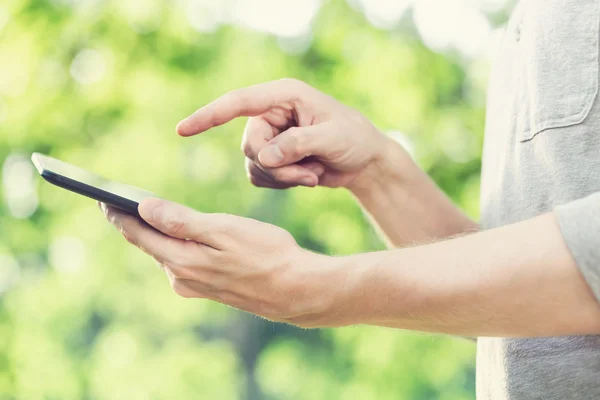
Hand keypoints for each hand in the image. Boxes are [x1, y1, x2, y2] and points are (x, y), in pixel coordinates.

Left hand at [100, 198, 352, 327]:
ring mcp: (195, 285)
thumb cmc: (265, 253)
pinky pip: (182, 262)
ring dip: (156, 234)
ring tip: (146, 214)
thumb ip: (181, 221)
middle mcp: (182, 276)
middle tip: (117, 203)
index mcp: (181, 260)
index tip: (102, 198)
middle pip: (150, 243)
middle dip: (134, 223)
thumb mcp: (224, 230)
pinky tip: (181, 236)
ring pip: (166, 253)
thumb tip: (144, 208)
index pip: (139, 233)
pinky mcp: (208, 287)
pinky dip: (176, 245)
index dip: (119, 214)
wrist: (295, 288)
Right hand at [176, 78, 408, 188]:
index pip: (238, 103)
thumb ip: (298, 144)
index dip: (209, 116)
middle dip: (278, 166)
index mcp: (284, 96)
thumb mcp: (332, 138)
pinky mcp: (273, 158)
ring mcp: (271, 137)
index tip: (183, 130)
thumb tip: (265, 157)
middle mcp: (272, 114)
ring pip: (254, 165)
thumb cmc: (354, 139)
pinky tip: (308, 177)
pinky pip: (260, 177)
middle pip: (249, 145)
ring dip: (284, 177)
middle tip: (308, 170)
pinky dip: (283, 183)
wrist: (363, 161)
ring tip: (313, 172)